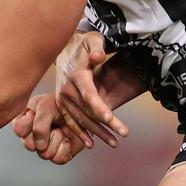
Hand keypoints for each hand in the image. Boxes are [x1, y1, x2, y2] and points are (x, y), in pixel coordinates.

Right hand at [12, 93, 88, 164]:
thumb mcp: (47, 104)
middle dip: (44, 133)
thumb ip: (40, 121)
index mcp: (25, 121)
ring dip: (55, 139)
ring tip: (60, 129)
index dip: (29, 124)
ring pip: (44, 154)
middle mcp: (32, 136)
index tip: (37, 115)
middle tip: (52, 123)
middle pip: (29, 145)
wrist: (82, 108)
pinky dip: (64, 148)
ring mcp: (45, 147)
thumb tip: (39, 146)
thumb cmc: (61, 103)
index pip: (19, 130)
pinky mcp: (59, 154)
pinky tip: (67, 139)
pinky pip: (58, 159)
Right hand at [54, 32, 129, 148]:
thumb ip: (96, 47)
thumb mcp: (92, 40)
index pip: (89, 95)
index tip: (111, 119)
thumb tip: (98, 57)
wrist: (65, 49)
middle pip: (88, 112)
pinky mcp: (62, 105)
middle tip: (123, 135)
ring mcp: (63, 99)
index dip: (99, 108)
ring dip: (97, 133)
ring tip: (115, 143)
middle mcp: (68, 90)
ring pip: (81, 120)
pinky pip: (71, 122)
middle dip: (105, 125)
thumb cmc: (83, 44)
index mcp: (77, 76)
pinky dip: (80, 134)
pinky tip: (91, 144)